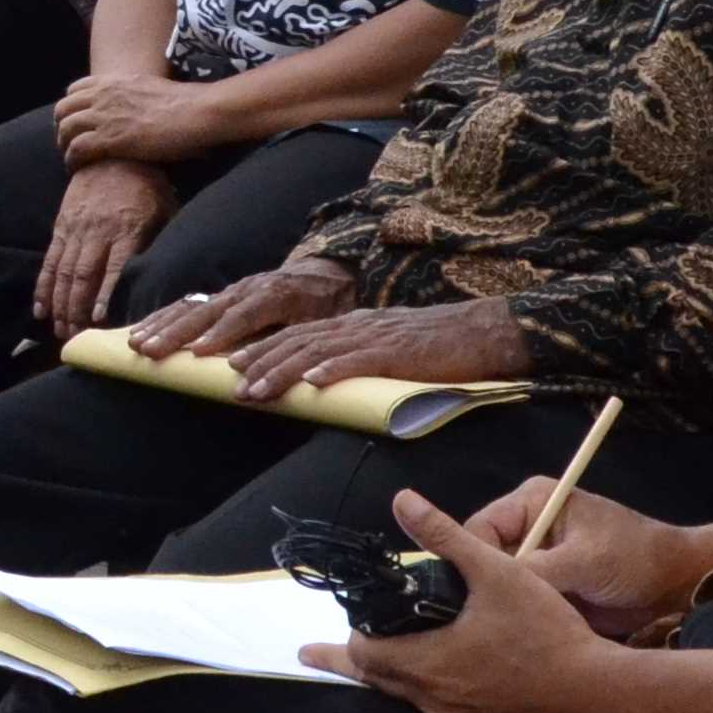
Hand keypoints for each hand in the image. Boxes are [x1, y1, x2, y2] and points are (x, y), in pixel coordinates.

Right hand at [32, 162, 174, 338]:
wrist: (114, 154)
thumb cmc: (147, 187)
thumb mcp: (166, 209)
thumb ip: (163, 241)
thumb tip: (169, 277)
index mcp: (127, 228)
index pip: (114, 266)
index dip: (104, 294)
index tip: (97, 319)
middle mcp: (98, 230)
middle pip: (84, 274)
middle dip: (77, 308)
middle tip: (75, 335)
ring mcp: (77, 228)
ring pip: (65, 271)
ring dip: (61, 303)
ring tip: (60, 329)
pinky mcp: (62, 226)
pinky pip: (51, 260)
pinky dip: (44, 286)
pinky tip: (40, 309)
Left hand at [54, 71, 224, 167]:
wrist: (196, 112)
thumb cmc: (184, 103)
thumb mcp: (150, 88)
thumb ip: (134, 94)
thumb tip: (138, 106)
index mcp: (113, 81)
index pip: (74, 89)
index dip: (71, 107)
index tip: (75, 120)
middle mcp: (103, 95)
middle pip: (63, 109)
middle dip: (62, 126)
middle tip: (69, 142)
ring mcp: (104, 116)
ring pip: (66, 129)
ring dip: (64, 145)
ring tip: (71, 158)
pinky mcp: (110, 139)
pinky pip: (77, 148)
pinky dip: (72, 159)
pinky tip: (76, 168)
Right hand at [128, 258, 351, 363]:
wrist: (326, 275)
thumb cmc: (325, 306)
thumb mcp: (321, 324)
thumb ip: (294, 342)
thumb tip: (273, 368)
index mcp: (274, 295)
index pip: (243, 315)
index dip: (222, 333)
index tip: (201, 352)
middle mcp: (246, 289)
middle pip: (206, 310)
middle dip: (175, 332)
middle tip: (149, 350)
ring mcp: (230, 290)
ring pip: (190, 306)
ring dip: (161, 325)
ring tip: (136, 342)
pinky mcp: (221, 294)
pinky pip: (187, 304)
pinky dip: (163, 318)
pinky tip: (143, 330)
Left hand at [217, 295, 531, 407]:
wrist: (483, 332)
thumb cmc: (438, 345)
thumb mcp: (388, 348)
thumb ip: (358, 359)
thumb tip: (325, 381)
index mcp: (353, 325)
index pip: (298, 335)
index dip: (262, 350)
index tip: (232, 367)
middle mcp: (356, 326)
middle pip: (296, 341)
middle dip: (259, 362)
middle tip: (228, 382)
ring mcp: (375, 337)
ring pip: (317, 351)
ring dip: (282, 371)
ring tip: (254, 388)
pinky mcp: (398, 352)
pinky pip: (359, 360)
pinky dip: (331, 370)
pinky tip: (310, 382)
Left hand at [316, 489, 619, 712]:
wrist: (599, 693)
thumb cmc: (545, 632)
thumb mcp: (495, 572)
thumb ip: (445, 536)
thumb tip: (403, 500)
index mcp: (425, 665)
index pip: (361, 653)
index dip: (348, 633)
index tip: (341, 618)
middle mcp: (433, 698)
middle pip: (374, 679)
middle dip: (350, 660)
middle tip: (322, 652)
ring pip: (403, 694)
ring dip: (385, 672)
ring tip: (373, 654)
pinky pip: (432, 702)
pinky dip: (416, 683)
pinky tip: (432, 665)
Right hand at [454, 475, 711, 644]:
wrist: (676, 585)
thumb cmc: (635, 558)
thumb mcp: (586, 560)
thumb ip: (537, 569)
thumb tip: (491, 585)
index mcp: (532, 502)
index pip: (480, 527)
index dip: (471, 558)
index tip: (470, 592)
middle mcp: (528, 527)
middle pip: (482, 556)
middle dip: (482, 584)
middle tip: (475, 617)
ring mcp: (536, 558)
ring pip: (497, 582)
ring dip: (499, 602)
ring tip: (491, 630)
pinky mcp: (546, 586)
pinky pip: (518, 600)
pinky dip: (516, 616)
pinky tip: (511, 635)